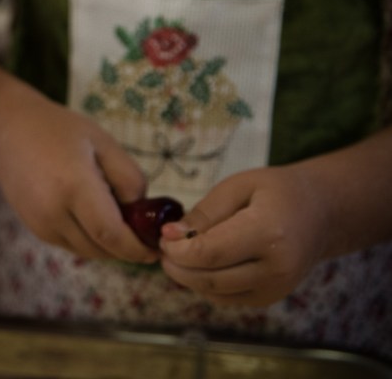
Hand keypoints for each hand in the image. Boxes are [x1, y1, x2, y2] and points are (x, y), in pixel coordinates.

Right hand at [0, 95, 155, 262]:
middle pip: (102, 248)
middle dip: (127, 248)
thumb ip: (129, 178)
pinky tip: (92, 214)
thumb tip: (141, 214)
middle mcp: (54, 212)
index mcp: (74, 186)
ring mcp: (41, 225)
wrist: (6, 133)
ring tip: (116, 216)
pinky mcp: (36, 230)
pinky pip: (72, 245)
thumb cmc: (58, 131)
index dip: (137, 248)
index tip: (156, 249)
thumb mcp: (102, 143)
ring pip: (88, 251)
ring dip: (108, 245)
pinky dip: (90, 239)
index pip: (111, 234)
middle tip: (143, 231)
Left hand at [159, 164, 327, 305]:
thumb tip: (170, 235)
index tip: (164, 236)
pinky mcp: (270, 298)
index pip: (211, 252)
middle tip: (164, 247)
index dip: (179, 249)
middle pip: (210, 278)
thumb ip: (204, 213)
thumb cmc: (276, 192)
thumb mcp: (238, 186)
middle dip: (177, 266)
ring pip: (216, 292)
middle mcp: (276, 266)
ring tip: (177, 254)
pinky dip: (205, 284)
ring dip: (187, 277)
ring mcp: (276, 287)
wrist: (321, 213)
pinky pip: (226, 298)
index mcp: (269, 232)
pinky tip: (199, 265)